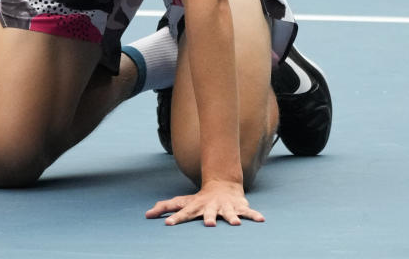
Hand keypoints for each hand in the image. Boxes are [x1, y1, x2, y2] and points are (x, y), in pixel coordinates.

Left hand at [145, 180, 263, 226]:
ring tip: (236, 224)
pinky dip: (254, 216)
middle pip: (208, 213)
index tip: (167, 224)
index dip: (176, 218)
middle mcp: (211, 207)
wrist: (222, 184)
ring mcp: (225, 207)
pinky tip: (261, 220)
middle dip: (208, 218)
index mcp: (196, 207)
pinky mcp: (238, 208)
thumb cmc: (199, 200)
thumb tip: (146, 214)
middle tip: (209, 224)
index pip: (183, 213)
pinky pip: (248, 212)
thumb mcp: (182, 202)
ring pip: (229, 213)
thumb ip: (165, 208)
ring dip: (232, 218)